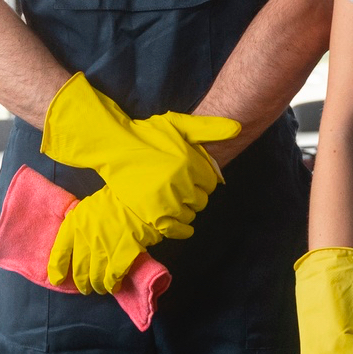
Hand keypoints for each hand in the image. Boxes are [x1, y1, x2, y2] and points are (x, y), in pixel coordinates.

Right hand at [41, 74, 240, 243]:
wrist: (114, 148)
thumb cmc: (147, 134)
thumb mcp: (178, 124)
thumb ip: (208, 128)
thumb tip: (238, 129)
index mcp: (189, 163)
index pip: (211, 182)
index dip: (202, 179)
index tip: (191, 176)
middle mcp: (181, 183)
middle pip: (202, 200)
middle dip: (195, 194)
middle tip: (181, 187)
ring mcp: (167, 201)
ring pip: (190, 214)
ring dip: (186, 209)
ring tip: (174, 199)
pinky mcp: (153, 214)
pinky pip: (176, 230)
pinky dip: (180, 229)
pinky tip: (179, 222)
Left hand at [47, 187, 146, 295]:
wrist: (139, 200)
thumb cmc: (115, 199)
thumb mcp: (87, 206)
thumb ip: (77, 222)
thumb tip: (75, 239)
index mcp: (74, 224)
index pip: (59, 252)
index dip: (57, 269)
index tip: (56, 280)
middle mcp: (84, 239)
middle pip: (79, 270)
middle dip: (81, 282)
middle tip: (84, 287)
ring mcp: (102, 250)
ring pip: (95, 277)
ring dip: (97, 286)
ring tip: (101, 288)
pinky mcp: (120, 258)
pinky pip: (112, 278)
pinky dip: (112, 285)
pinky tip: (114, 286)